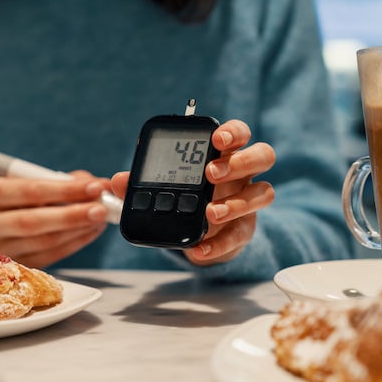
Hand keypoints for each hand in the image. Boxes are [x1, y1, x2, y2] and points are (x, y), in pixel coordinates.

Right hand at [0, 171, 110, 267]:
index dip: (65, 190)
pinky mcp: (14, 267)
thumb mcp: (31, 181)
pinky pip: (50, 256)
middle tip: (101, 209)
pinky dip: (75, 243)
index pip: (29, 191)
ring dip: (78, 230)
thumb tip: (97, 186)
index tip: (95, 187)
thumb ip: (62, 180)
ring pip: (44, 242)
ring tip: (101, 219)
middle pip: (32, 222)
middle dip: (72, 215)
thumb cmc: (20, 198)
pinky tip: (91, 231)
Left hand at [111, 119, 274, 265]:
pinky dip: (219, 244)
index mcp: (223, 153)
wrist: (197, 233)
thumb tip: (118, 180)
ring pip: (264, 193)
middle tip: (211, 173)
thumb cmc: (184, 198)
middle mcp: (243, 173)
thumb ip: (140, 182)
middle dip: (240, 162)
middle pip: (262, 156)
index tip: (216, 139)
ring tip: (210, 213)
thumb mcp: (161, 188)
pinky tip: (199, 249)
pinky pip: (241, 234)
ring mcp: (248, 201)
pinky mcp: (245, 229)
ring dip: (237, 203)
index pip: (238, 133)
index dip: (233, 132)